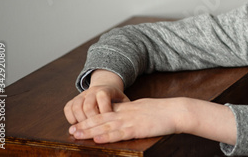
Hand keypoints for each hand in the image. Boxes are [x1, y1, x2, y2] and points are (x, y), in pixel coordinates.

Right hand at [64, 69, 128, 124]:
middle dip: (91, 119)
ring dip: (80, 120)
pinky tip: (77, 124)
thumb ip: (125, 107)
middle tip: (96, 128)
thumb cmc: (116, 98)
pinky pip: (68, 108)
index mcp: (106, 89)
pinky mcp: (73, 99)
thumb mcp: (123, 100)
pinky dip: (70, 117)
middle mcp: (92, 91)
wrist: (105, 86)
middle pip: (87, 105)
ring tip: (86, 128)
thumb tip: (130, 118)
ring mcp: (82, 95)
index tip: (109, 121)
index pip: (103, 96)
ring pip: (76, 106)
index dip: (105, 109)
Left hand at [68, 98, 183, 142]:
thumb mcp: (145, 107)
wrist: (177, 111)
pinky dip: (106, 137)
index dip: (91, 116)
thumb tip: (124, 115)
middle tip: (71, 130)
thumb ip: (133, 111)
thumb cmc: (165, 111)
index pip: (106, 112)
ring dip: (90, 131)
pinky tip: (97, 139)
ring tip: (76, 135)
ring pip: (106, 126)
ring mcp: (131, 120)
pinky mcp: (137, 129)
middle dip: (85, 125)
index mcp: (129, 107)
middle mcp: (127, 113)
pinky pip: (119, 133)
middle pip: (101, 118)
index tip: (78, 121)